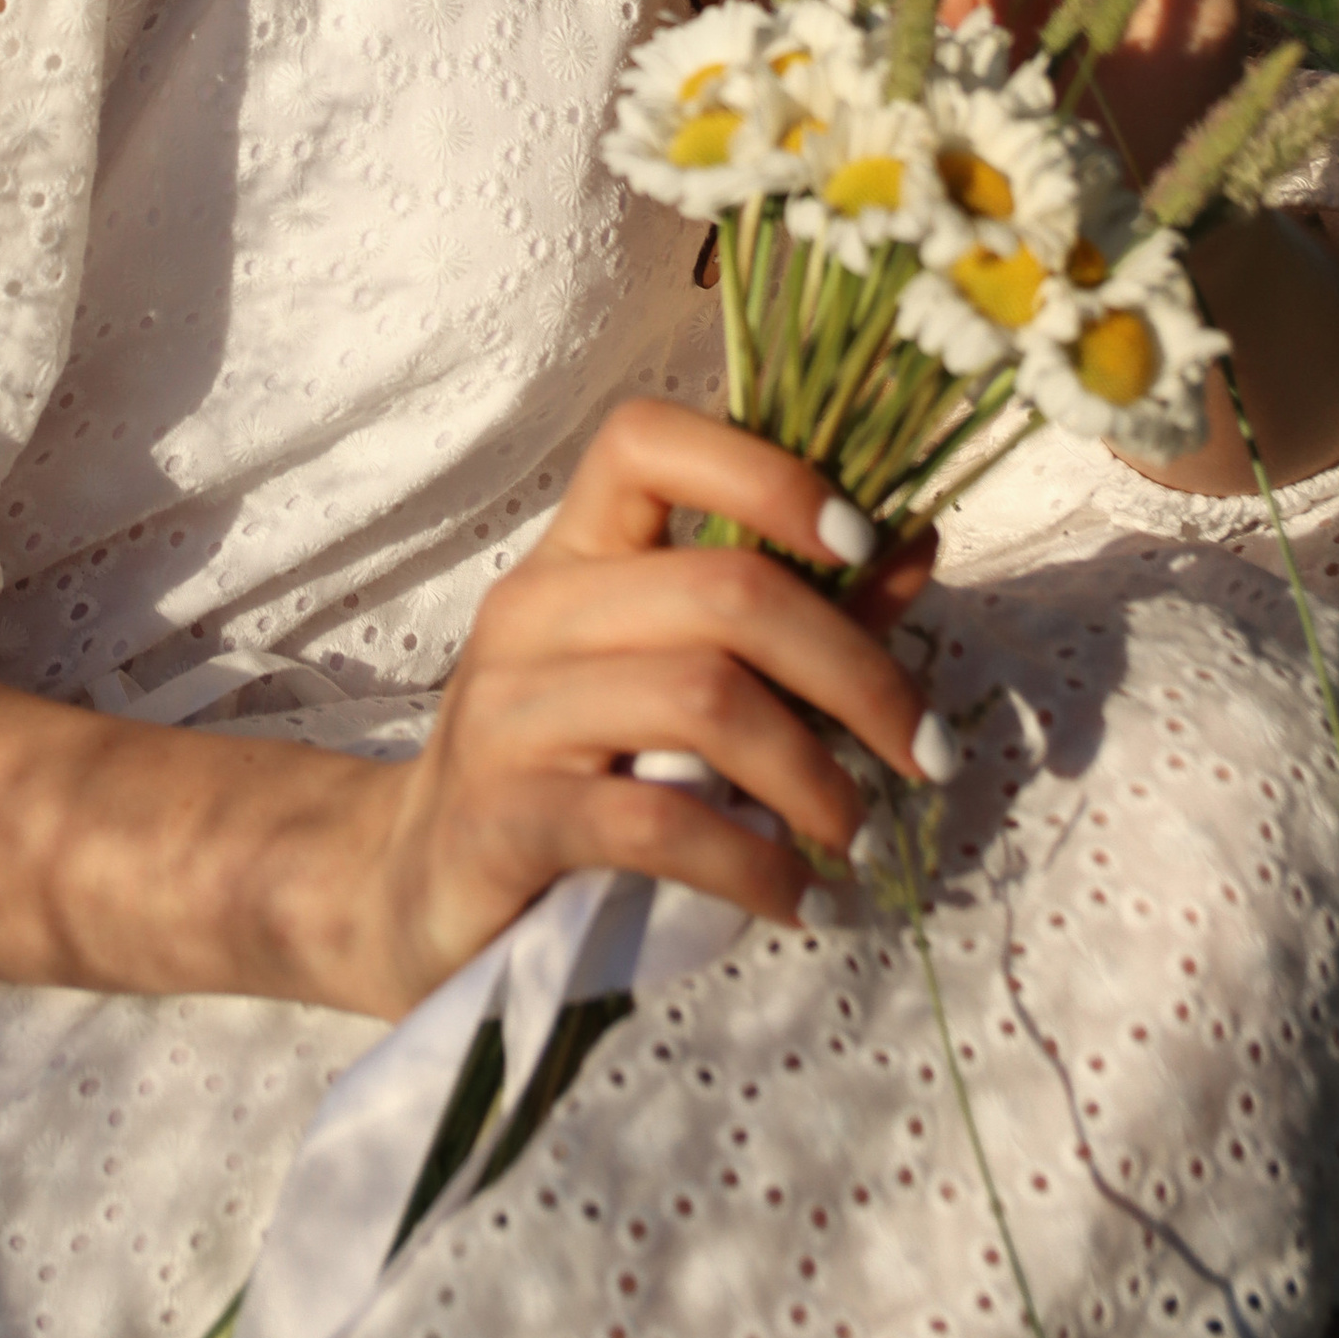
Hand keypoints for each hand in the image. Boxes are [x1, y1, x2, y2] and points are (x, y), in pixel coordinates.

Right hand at [340, 403, 938, 1019]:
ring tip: (857, 833)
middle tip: (924, 754)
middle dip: (856, 673)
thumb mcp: (669, 674)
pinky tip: (796, 898)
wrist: (415, 885)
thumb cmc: (568, 767)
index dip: (765, 472)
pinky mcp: (505, 815)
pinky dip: (754, 864)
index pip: (646, 440)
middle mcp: (533, 607)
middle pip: (724, 589)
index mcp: (574, 552)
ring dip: (815, 775)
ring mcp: (510, 709)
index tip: (861, 544)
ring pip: (703, 699)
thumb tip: (917, 536)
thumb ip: (793, 610)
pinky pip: (656, 824)